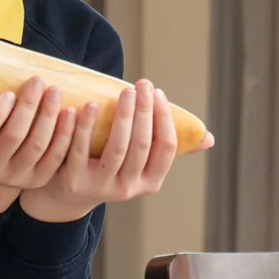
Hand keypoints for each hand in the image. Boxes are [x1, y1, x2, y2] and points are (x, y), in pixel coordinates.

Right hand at [0, 38, 82, 213]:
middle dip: (29, 108)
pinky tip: (73, 114)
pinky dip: (65, 136)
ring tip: (57, 92)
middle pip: (13, 138)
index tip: (8, 92)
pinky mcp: (37, 179)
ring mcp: (14, 176)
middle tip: (39, 82)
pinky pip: (55, 158)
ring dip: (50, 119)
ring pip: (37, 147)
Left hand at [20, 79, 204, 223]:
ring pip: (118, 146)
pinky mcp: (75, 180)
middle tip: (142, 84)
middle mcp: (129, 189)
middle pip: (143, 144)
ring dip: (123, 114)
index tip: (158, 93)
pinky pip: (82, 148)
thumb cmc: (113, 167)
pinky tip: (90, 103)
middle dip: (145, 110)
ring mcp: (102, 187)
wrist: (69, 193)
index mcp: (151, 182)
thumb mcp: (141, 165)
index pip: (166, 148)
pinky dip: (86, 125)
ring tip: (125, 90)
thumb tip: (208, 139)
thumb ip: (168, 148)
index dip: (164, 118)